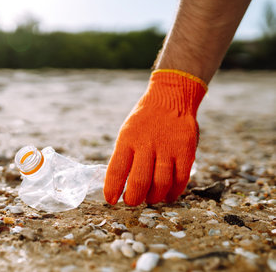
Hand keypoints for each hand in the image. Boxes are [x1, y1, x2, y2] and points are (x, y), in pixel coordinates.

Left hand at [103, 69, 206, 205]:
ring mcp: (168, 148)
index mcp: (127, 139)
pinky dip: (173, 192)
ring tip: (149, 198)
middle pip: (139, 182)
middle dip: (133, 198)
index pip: (116, 170)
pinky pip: (180, 180)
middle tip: (132, 201)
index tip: (111, 200)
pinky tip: (167, 195)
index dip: (112, 189)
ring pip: (161, 184)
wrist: (171, 97)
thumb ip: (125, 155)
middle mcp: (147, 144)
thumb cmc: (145, 120)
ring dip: (153, 197)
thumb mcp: (127, 132)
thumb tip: (119, 184)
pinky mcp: (186, 152)